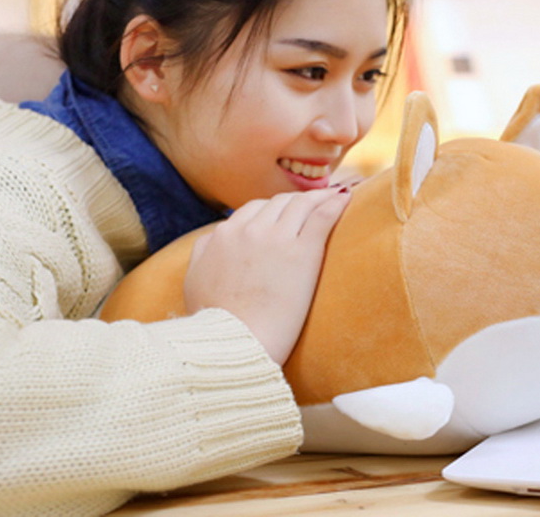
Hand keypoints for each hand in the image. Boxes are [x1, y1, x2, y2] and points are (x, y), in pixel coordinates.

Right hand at [183, 187, 350, 364]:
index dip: (274, 209)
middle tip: (313, 205)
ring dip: (319, 197)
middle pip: (279, 202)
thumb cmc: (214, 320)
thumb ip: (203, 251)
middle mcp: (250, 229)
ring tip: (334, 196)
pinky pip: (322, 215)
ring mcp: (277, 238)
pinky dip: (335, 203)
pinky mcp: (304, 251)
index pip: (255, 208)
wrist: (235, 343)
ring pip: (301, 203)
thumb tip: (215, 237)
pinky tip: (345, 198)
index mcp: (225, 234)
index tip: (287, 214)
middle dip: (296, 202)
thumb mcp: (194, 279)